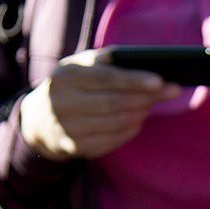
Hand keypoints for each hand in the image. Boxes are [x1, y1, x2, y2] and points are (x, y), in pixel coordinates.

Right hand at [19, 49, 179, 160]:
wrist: (38, 120)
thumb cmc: (70, 85)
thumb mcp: (78, 65)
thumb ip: (105, 60)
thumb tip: (144, 63)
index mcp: (66, 76)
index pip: (107, 78)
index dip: (135, 80)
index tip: (160, 81)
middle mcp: (64, 102)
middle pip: (115, 102)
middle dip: (146, 97)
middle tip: (171, 91)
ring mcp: (68, 128)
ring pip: (115, 123)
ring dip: (140, 113)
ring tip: (153, 104)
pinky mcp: (74, 148)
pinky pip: (110, 140)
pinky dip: (129, 130)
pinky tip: (138, 121)